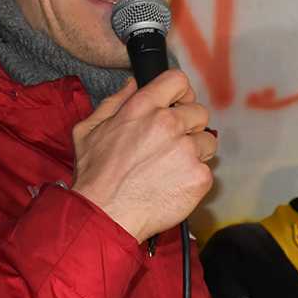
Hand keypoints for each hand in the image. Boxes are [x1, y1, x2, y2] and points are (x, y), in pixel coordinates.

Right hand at [71, 71, 216, 241]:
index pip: (178, 80)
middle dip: (189, 127)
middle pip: (200, 112)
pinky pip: (207, 169)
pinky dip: (194, 177)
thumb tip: (133, 84)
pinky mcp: (199, 176)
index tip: (178, 105)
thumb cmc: (95, 176)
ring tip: (171, 168)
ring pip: (208, 141)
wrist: (105, 216)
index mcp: (143, 107)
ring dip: (195, 152)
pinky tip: (173, 185)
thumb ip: (115, 102)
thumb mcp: (89, 130)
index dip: (181, 93)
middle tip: (171, 145)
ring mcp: (187, 150)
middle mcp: (168, 124)